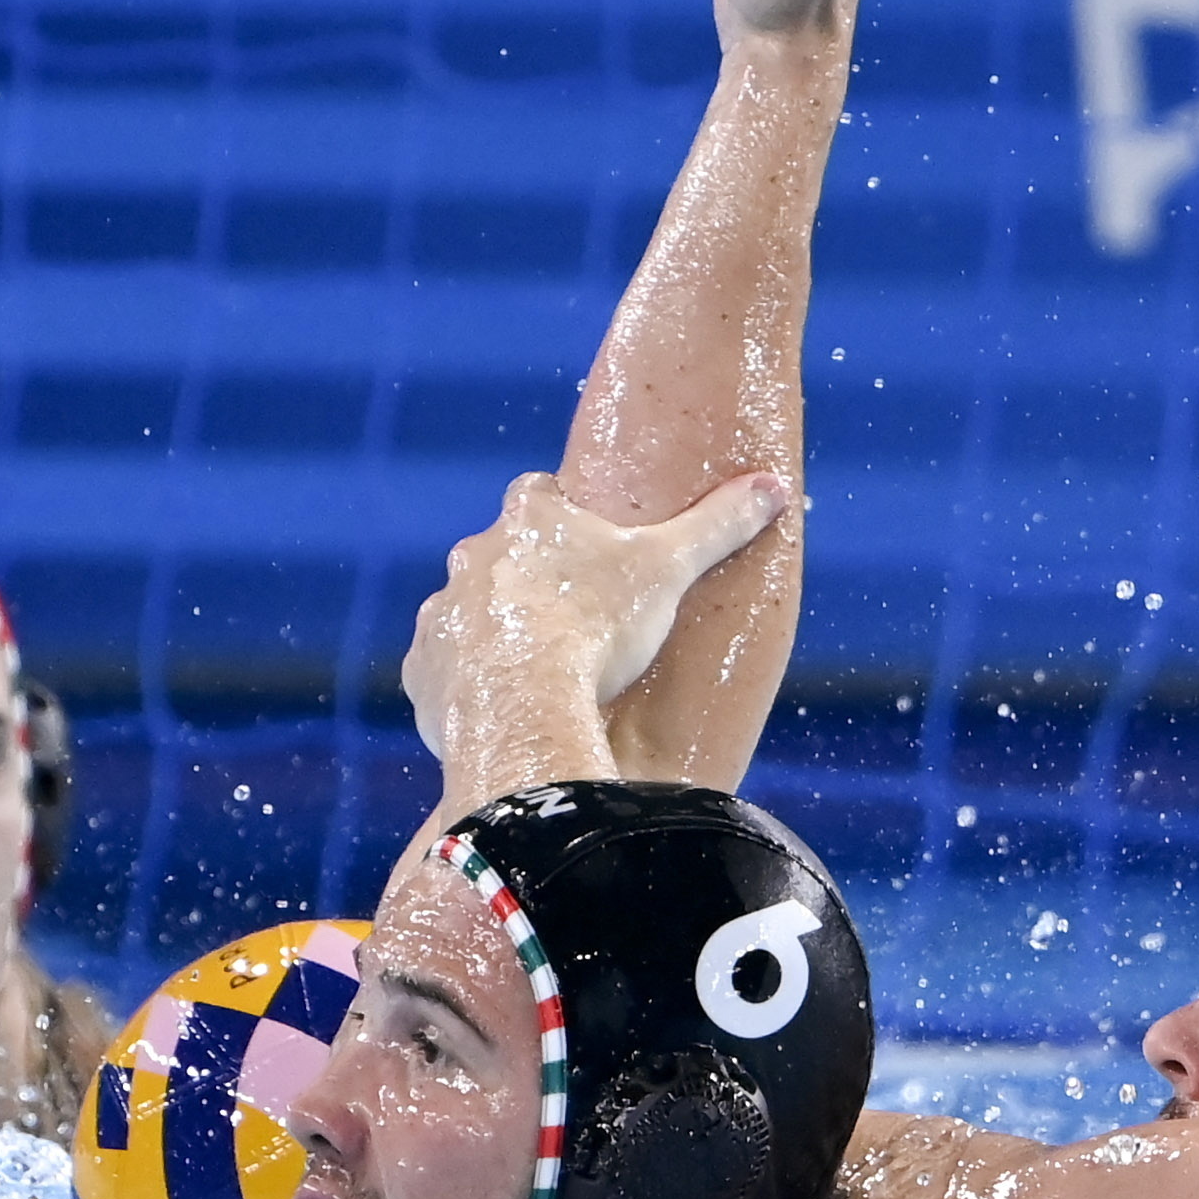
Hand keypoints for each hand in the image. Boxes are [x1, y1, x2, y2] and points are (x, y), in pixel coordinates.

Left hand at [404, 471, 792, 778]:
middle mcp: (473, 556)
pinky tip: (503, 710)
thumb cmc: (599, 627)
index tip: (597, 548)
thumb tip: (777, 488)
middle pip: (502, 555)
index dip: (570, 518)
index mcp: (529, 518)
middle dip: (531, 580)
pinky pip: (443, 674)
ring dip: (497, 634)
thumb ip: (720, 524)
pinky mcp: (422, 673)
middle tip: (576, 618)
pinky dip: (469, 688)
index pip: (544, 494)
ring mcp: (442, 614)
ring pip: (469, 614)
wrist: (525, 706)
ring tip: (541, 672)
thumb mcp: (671, 569)